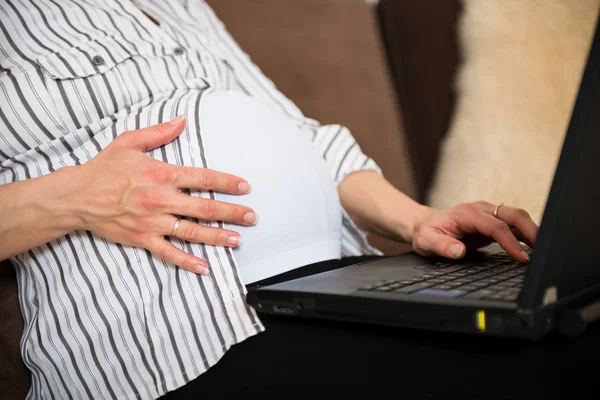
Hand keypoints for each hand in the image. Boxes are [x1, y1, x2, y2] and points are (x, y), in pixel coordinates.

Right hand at [73, 115, 256, 274]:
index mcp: (162, 174)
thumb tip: (182, 119)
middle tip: (253, 217)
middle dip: (233, 212)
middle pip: (205, 208)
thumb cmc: (104, 168)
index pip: (204, 178)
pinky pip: (169, 253)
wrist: (77, 196)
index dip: (228, 182)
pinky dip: (187, 262)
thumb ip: (159, 132)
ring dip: (218, 237)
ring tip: (238, 240)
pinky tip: (205, 268)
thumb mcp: (129, 142)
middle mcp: (162, 199)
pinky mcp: (143, 239)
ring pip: (193, 232)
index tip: (245, 187)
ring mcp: (153, 221)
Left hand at [410, 201, 537, 262]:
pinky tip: (533, 246)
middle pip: (513, 214)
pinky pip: (512, 224)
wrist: (423, 224)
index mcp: (467, 214)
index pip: (496, 226)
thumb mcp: (426, 241)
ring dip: (531, 231)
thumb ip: (442, 246)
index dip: (511, 242)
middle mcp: (481, 209)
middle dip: (531, 230)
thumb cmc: (426, 232)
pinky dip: (524, 233)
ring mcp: (488, 213)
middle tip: (544, 250)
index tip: (522, 257)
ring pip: (516, 217)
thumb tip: (459, 251)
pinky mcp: (491, 221)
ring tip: (543, 250)